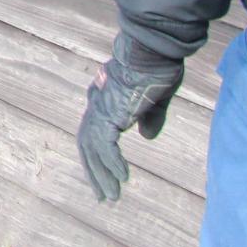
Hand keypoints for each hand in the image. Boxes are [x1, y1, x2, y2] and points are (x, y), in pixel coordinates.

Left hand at [76, 34, 182, 201]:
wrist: (153, 49)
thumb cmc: (158, 67)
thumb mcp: (157, 98)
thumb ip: (151, 117)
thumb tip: (146, 136)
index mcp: (105, 99)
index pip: (94, 133)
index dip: (98, 157)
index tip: (106, 177)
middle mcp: (97, 104)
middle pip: (88, 145)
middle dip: (95, 172)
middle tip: (104, 197)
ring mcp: (101, 108)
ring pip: (93, 149)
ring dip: (102, 175)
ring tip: (113, 196)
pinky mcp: (109, 113)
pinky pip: (105, 145)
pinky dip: (112, 163)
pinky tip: (123, 179)